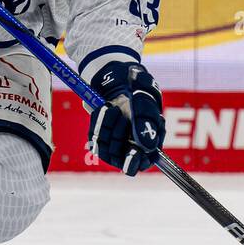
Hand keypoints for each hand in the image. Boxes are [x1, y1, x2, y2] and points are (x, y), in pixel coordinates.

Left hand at [87, 61, 164, 175]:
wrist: (121, 80)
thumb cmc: (139, 92)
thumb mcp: (145, 103)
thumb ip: (146, 124)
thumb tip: (147, 147)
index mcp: (149, 144)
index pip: (141, 164)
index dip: (134, 161)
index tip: (131, 151)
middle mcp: (131, 148)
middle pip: (119, 158)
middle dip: (117, 136)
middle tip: (121, 115)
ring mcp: (114, 145)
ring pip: (105, 149)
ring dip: (107, 127)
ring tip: (113, 108)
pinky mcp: (100, 139)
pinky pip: (94, 138)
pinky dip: (98, 122)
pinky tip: (105, 108)